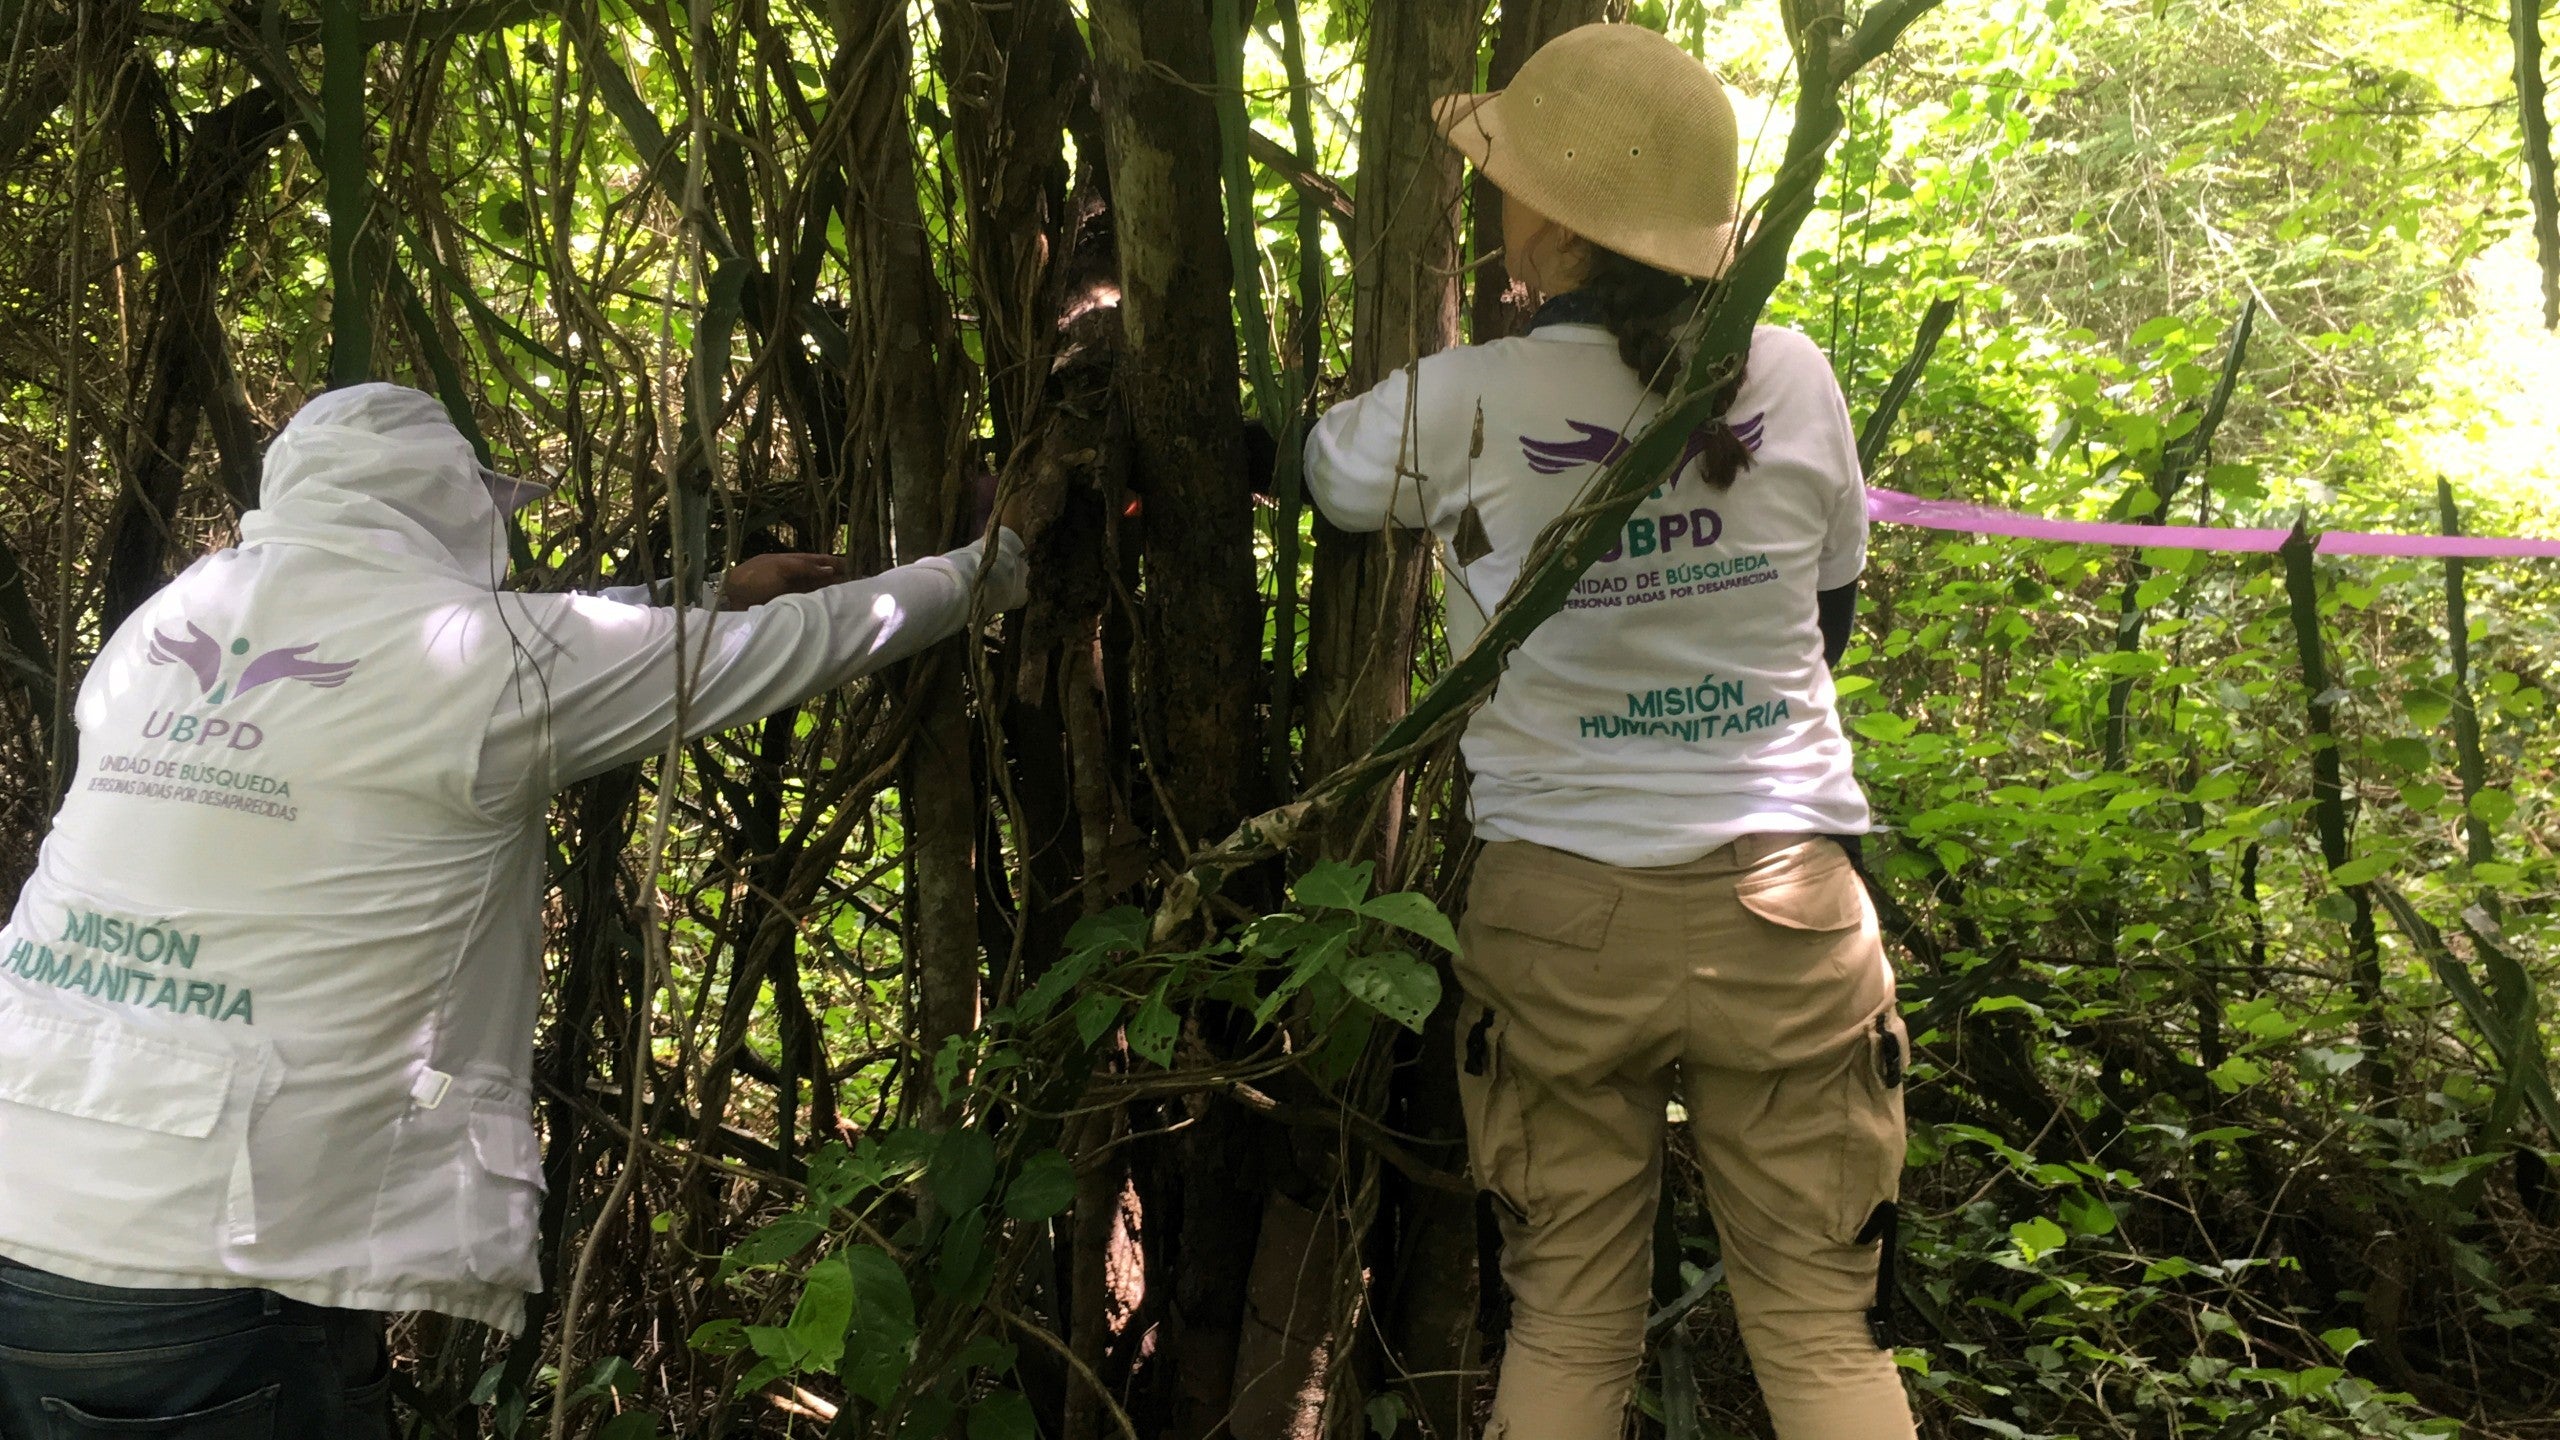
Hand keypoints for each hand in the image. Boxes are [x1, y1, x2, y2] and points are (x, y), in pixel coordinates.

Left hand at [721, 552, 847, 609]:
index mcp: (791, 561)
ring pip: (815, 591)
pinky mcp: (787, 607)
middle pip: (819, 576)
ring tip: (849, 598)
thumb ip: (806, 567)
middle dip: (837, 579)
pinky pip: (808, 604)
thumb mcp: (781, 567)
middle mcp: (793, 576)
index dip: (835, 562)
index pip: (818, 560)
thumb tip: (831, 568)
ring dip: (830, 593)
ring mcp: (790, 592)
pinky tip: (830, 608)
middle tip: (858, 585)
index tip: (854, 567)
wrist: (731, 597)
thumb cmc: (755, 577)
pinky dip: (819, 605)